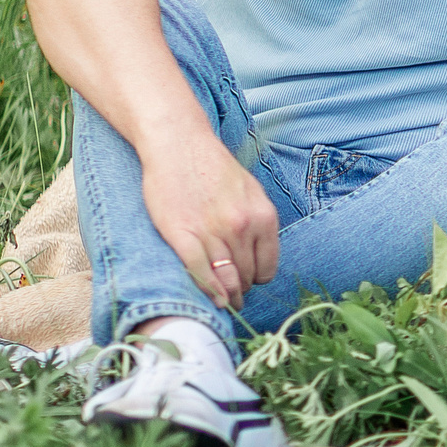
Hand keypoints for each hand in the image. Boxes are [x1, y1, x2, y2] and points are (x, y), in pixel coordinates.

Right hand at [138, 128, 278, 307]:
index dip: (257, 278)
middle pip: (247, 277)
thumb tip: (261, 256)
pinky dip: (208, 290)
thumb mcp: (251, 191)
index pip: (267, 268)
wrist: (179, 145)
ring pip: (226, 280)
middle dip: (241, 289)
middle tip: (234, 294)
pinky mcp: (183, 235)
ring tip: (224, 301)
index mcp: (263, 216)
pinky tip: (212, 298)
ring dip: (227, 295)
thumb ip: (258, 223)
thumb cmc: (214, 168)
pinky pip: (200, 273)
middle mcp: (242, 227)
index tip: (249, 280)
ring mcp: (213, 232)